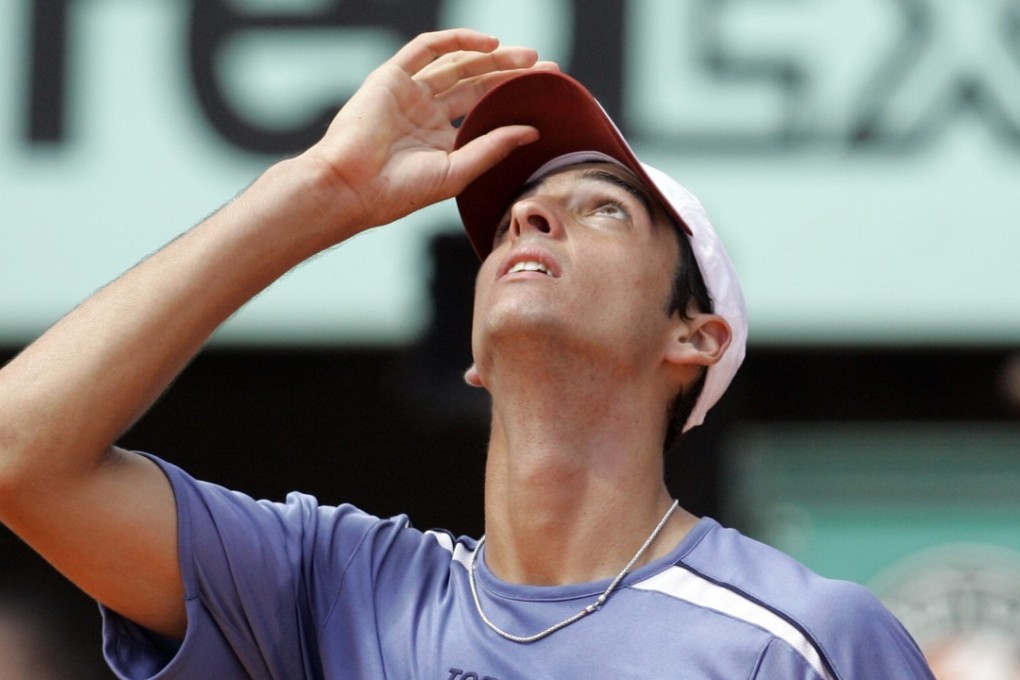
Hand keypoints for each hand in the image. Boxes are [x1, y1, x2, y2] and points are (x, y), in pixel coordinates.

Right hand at [299, 29, 556, 233]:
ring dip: (492, 57)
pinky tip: (489, 44)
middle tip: (546, 69)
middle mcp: (425, 114)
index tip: (546, 97)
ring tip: (528, 57)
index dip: (513, 101)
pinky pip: (428, 49)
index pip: (483, 112)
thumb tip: (532, 132)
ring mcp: (408, 94)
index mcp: (439, 141)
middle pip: (475, 84)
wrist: (351, 186)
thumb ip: (493, 148)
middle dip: (510, 75)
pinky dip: (458, 41)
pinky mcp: (392, 77)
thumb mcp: (457, 171)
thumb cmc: (397, 192)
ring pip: (458, 65)